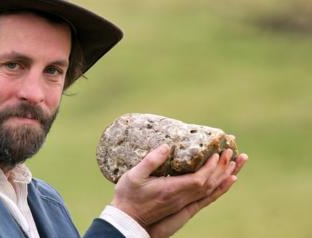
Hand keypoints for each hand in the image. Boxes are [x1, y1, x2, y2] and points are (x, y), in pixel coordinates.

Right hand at [111, 144, 246, 229]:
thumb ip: (151, 161)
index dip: (211, 168)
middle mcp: (181, 199)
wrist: (128, 219)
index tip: (217, 154)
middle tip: (232, 152)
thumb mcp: (133, 176)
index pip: (198, 180)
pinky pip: (206, 198)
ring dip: (225, 176)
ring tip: (237, 163)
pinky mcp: (182, 206)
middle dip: (222, 168)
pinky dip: (219, 189)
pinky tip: (227, 181)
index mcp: (170, 190)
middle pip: (209, 184)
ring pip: (210, 190)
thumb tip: (167, 146)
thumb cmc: (128, 196)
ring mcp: (183, 204)